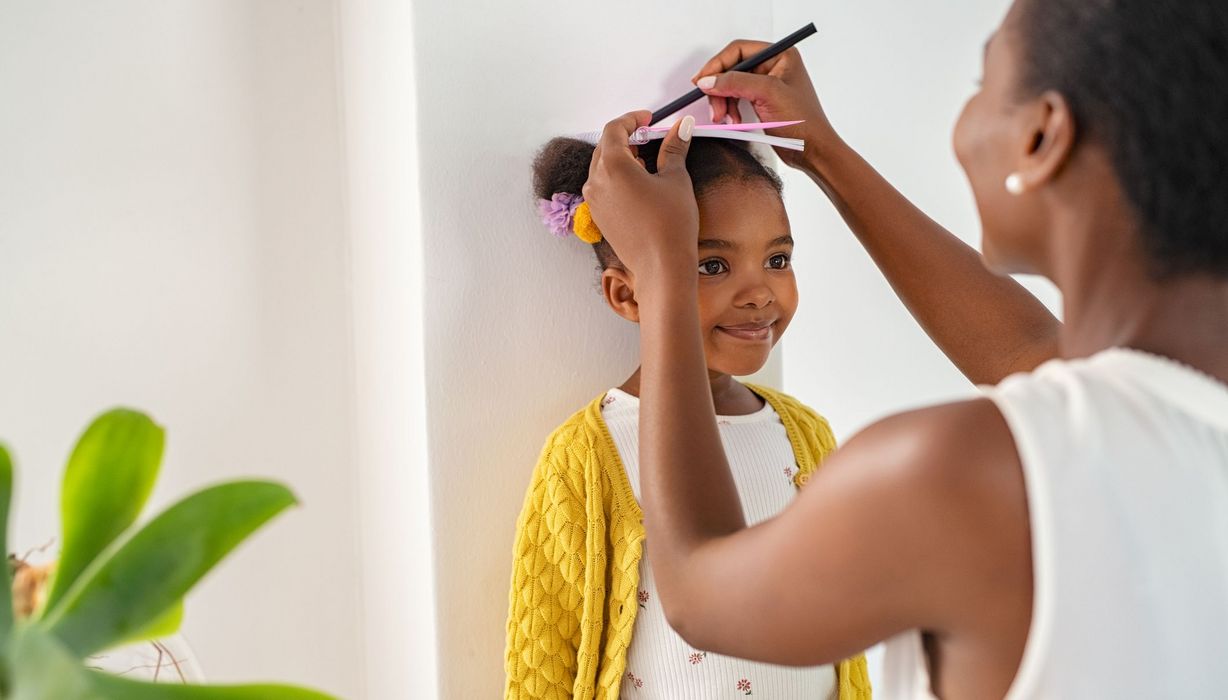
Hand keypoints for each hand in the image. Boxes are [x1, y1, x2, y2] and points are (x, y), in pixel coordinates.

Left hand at [583, 111, 699, 279]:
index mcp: (613, 166)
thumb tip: (683, 125)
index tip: (650, 118)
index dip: (632, 119)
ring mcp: (593, 200)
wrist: (662, 267)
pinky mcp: (598, 216)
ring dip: (622, 158)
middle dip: (627, 138)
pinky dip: (618, 177)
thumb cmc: (671, 223)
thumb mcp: (676, 179)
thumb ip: (674, 148)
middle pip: (605, 146)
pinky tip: (640, 184)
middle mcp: (596, 181)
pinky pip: (603, 186)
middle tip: (652, 138)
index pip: (614, 129)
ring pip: (602, 167)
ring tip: (648, 163)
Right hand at [693, 41, 840, 170]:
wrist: (813, 151)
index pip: (739, 50)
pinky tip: (732, 120)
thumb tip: (708, 80)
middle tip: (714, 105)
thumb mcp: (768, 94)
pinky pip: (736, 98)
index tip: (702, 81)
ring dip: (723, 101)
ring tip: (723, 117)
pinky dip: (730, 109)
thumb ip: (736, 83)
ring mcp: (767, 85)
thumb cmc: (804, 122)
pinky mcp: (762, 101)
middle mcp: (773, 66)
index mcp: (780, 55)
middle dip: (720, 88)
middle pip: (732, 68)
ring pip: (732, 85)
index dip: (717, 65)